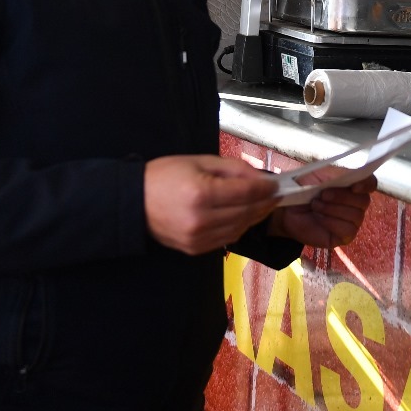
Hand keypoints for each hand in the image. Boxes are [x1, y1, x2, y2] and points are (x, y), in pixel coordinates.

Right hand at [144, 154, 277, 255]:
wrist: (135, 203)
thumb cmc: (164, 176)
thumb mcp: (198, 162)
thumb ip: (231, 168)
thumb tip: (258, 177)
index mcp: (201, 193)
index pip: (246, 192)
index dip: (265, 188)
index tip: (276, 184)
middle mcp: (201, 220)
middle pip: (246, 212)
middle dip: (265, 203)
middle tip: (275, 194)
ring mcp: (198, 238)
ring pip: (240, 228)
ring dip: (255, 217)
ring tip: (262, 204)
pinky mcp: (196, 249)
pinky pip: (228, 239)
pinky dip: (239, 227)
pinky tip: (242, 216)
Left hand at [268, 172, 375, 248]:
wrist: (287, 210)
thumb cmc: (303, 189)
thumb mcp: (317, 175)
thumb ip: (336, 174)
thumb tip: (352, 175)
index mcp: (351, 184)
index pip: (370, 183)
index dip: (366, 184)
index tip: (354, 186)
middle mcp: (355, 203)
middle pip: (364, 201)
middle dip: (341, 197)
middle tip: (322, 195)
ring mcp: (351, 221)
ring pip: (356, 216)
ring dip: (333, 209)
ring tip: (316, 206)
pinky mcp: (344, 236)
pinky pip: (347, 230)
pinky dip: (331, 222)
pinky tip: (319, 218)